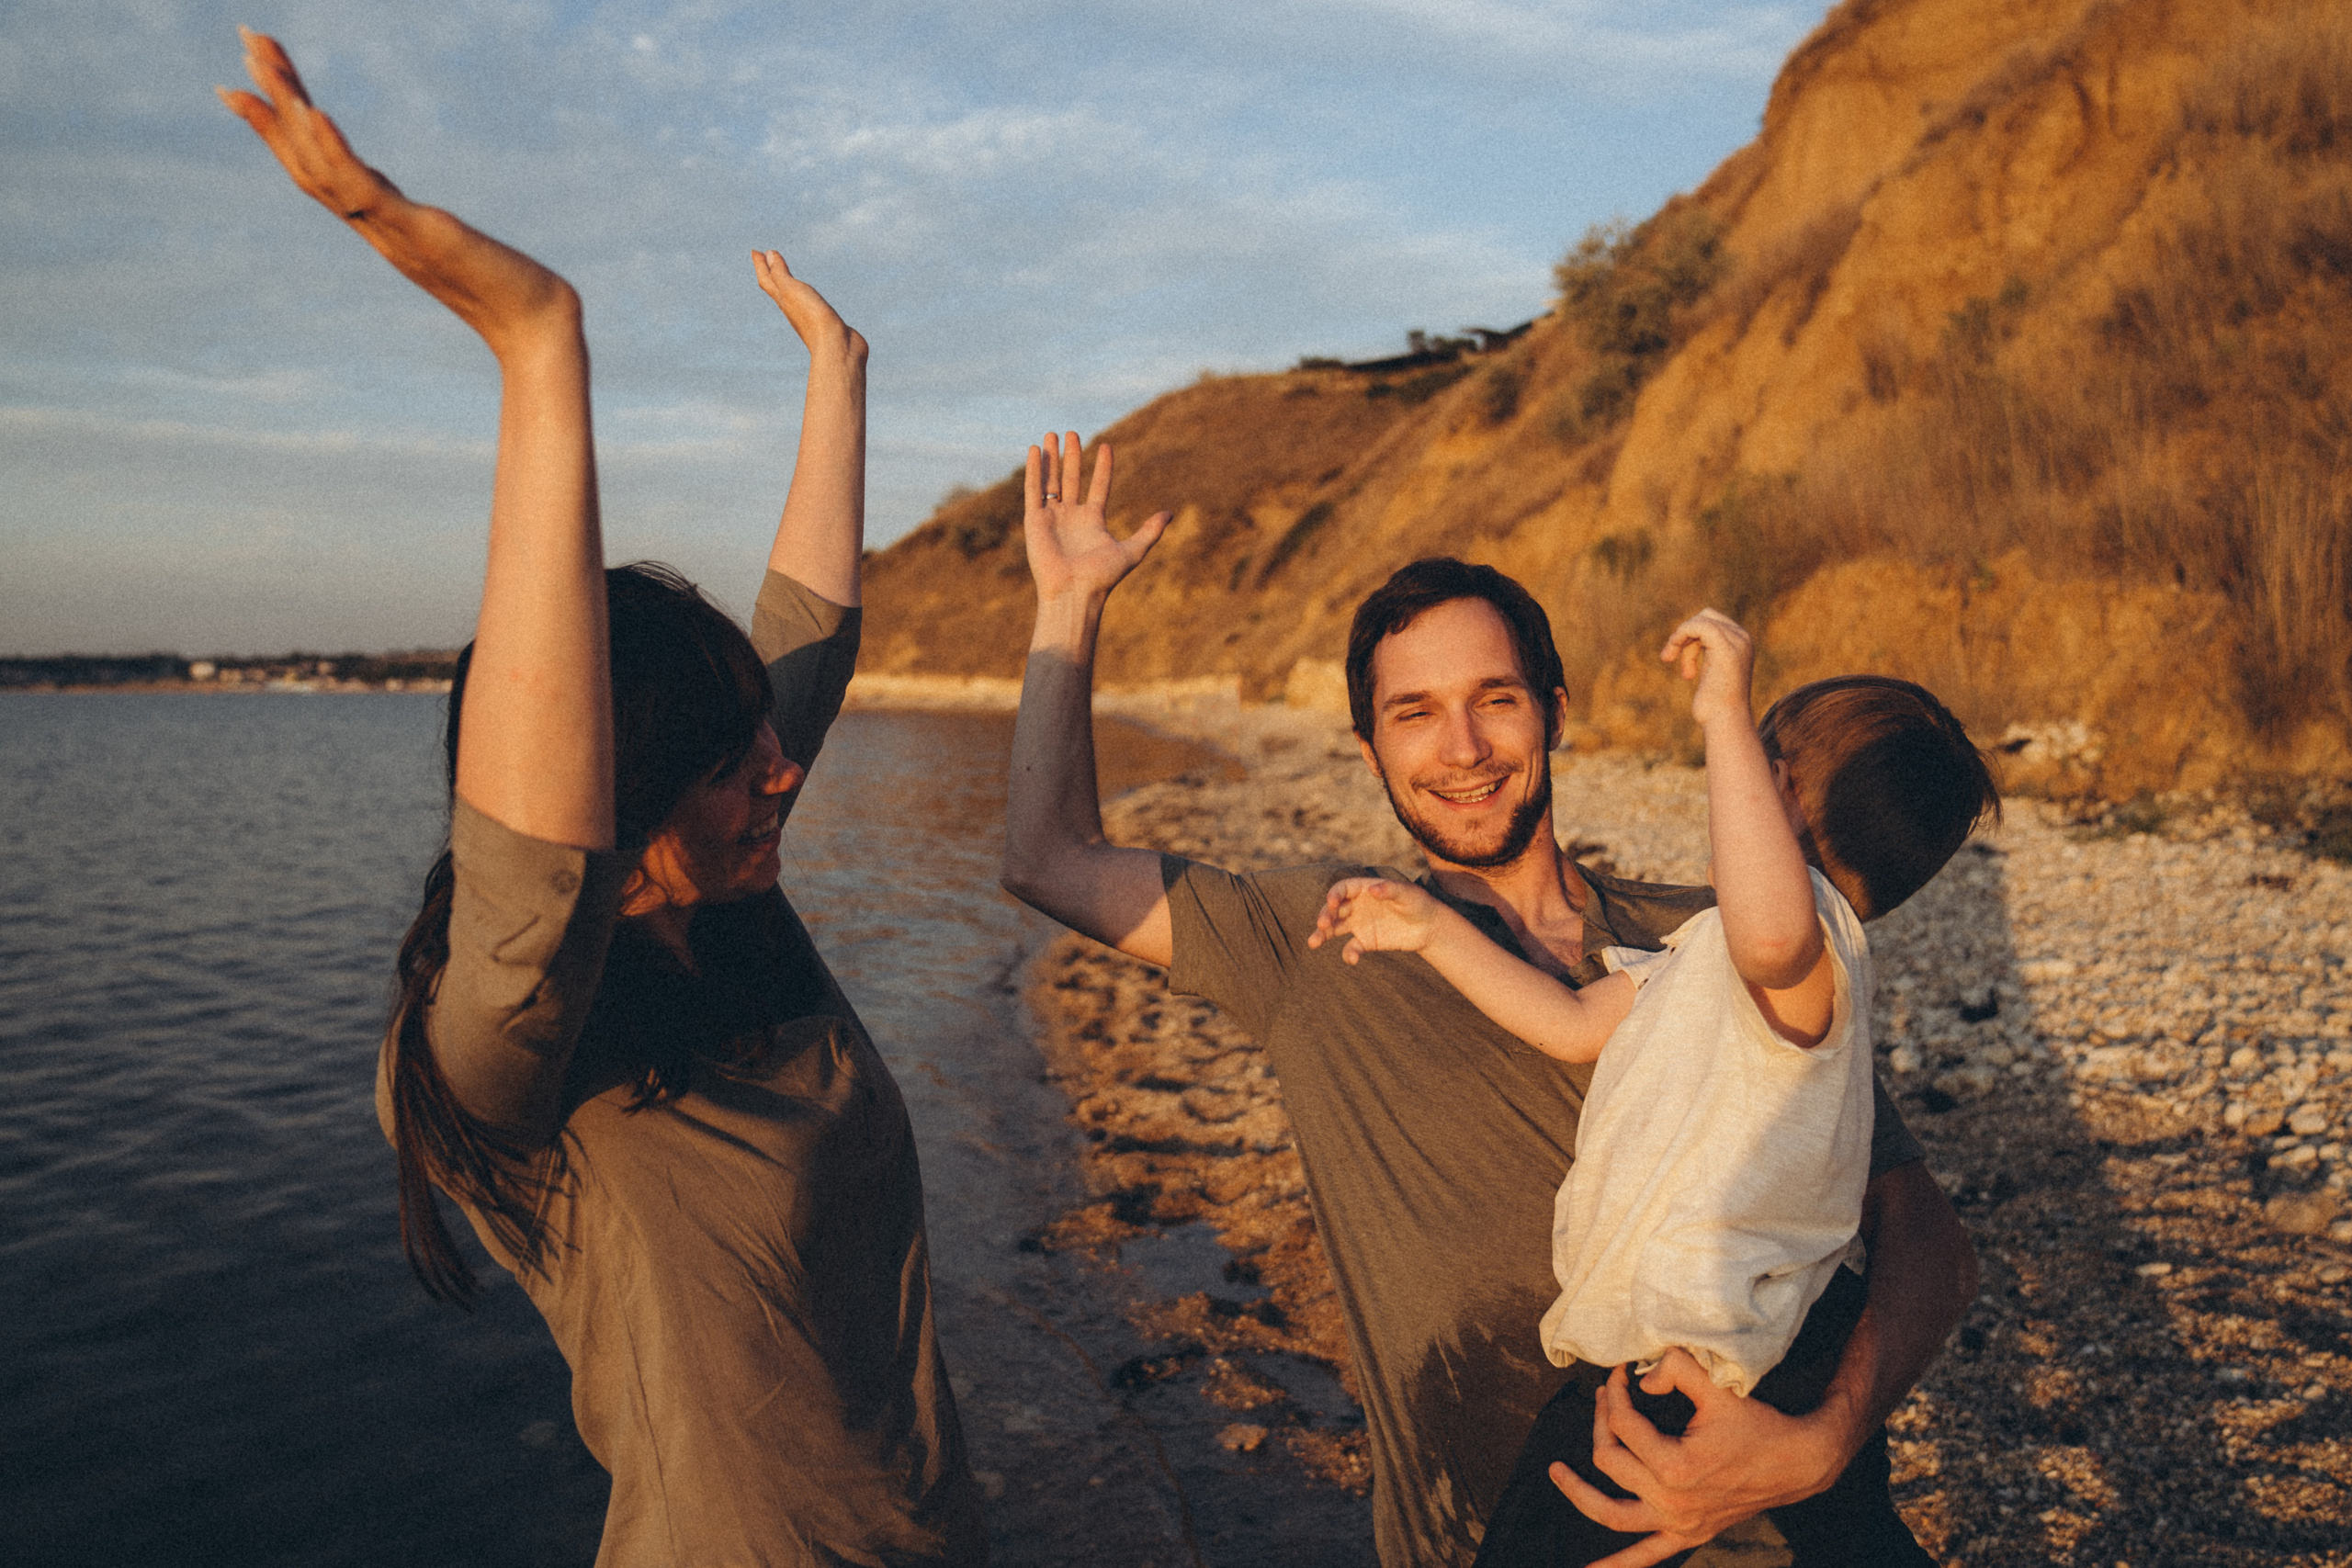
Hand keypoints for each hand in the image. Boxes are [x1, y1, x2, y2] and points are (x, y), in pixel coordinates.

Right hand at [218, 29, 575, 353]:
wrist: (537, 331)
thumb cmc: (513, 294)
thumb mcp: (462, 249)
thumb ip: (440, 235)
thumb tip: (441, 229)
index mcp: (382, 224)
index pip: (317, 169)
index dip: (281, 128)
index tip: (246, 83)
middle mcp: (375, 227)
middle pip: (307, 159)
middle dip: (273, 100)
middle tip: (245, 39)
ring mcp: (392, 231)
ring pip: (323, 168)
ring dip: (291, 110)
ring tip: (263, 57)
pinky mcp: (420, 235)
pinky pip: (366, 191)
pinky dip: (338, 152)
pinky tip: (316, 111)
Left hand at [752, 250, 866, 365]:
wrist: (836, 347)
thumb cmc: (812, 318)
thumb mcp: (791, 290)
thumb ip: (780, 272)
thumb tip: (769, 255)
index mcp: (783, 301)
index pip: (767, 279)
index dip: (760, 265)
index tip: (755, 251)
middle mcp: (793, 308)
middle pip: (776, 288)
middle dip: (771, 272)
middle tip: (766, 259)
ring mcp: (808, 316)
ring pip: (793, 296)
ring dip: (787, 284)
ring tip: (785, 276)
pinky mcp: (824, 322)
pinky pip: (810, 304)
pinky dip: (806, 295)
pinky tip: (811, 297)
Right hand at [1023, 432, 1170, 604]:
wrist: (1074, 592)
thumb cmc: (1102, 577)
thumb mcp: (1132, 551)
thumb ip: (1150, 531)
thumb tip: (1170, 513)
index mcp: (1093, 522)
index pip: (1098, 487)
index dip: (1102, 467)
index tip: (1106, 445)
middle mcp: (1072, 517)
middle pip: (1072, 479)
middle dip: (1072, 457)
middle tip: (1072, 433)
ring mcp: (1052, 518)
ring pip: (1051, 481)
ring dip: (1051, 458)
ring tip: (1052, 434)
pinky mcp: (1035, 521)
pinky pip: (1034, 490)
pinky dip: (1034, 470)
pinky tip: (1035, 450)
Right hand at [1307, 877, 1439, 961]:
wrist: (1429, 926)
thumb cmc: (1418, 903)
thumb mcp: (1407, 894)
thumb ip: (1390, 890)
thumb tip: (1372, 890)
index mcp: (1364, 889)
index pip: (1342, 889)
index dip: (1334, 895)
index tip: (1332, 904)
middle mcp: (1357, 906)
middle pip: (1334, 909)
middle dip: (1325, 915)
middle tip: (1322, 925)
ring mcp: (1360, 924)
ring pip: (1335, 928)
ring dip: (1322, 935)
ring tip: (1313, 943)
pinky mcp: (1366, 941)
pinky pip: (1352, 947)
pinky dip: (1349, 954)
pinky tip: (1352, 959)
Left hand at [1547, 1351, 1847, 1567]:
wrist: (1797, 1462)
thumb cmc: (1757, 1423)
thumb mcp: (1717, 1387)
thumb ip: (1675, 1369)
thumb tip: (1639, 1378)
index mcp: (1675, 1465)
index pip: (1623, 1424)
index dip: (1615, 1393)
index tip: (1619, 1373)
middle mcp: (1672, 1500)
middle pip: (1610, 1459)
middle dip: (1602, 1421)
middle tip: (1606, 1397)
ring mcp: (1678, 1522)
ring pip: (1612, 1514)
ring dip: (1580, 1494)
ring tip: (1554, 1471)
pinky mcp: (1689, 1534)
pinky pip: (1647, 1556)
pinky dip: (1619, 1565)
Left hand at [1657, 608, 1755, 732]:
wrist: (1725, 722)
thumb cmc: (1715, 706)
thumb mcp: (1710, 675)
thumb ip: (1708, 655)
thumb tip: (1687, 642)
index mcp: (1742, 644)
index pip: (1711, 622)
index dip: (1690, 637)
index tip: (1682, 663)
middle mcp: (1743, 639)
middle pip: (1705, 617)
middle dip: (1686, 637)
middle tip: (1673, 660)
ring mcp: (1736, 641)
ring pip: (1699, 621)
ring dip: (1681, 642)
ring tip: (1684, 672)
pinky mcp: (1724, 646)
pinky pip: (1697, 625)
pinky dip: (1679, 636)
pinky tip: (1672, 656)